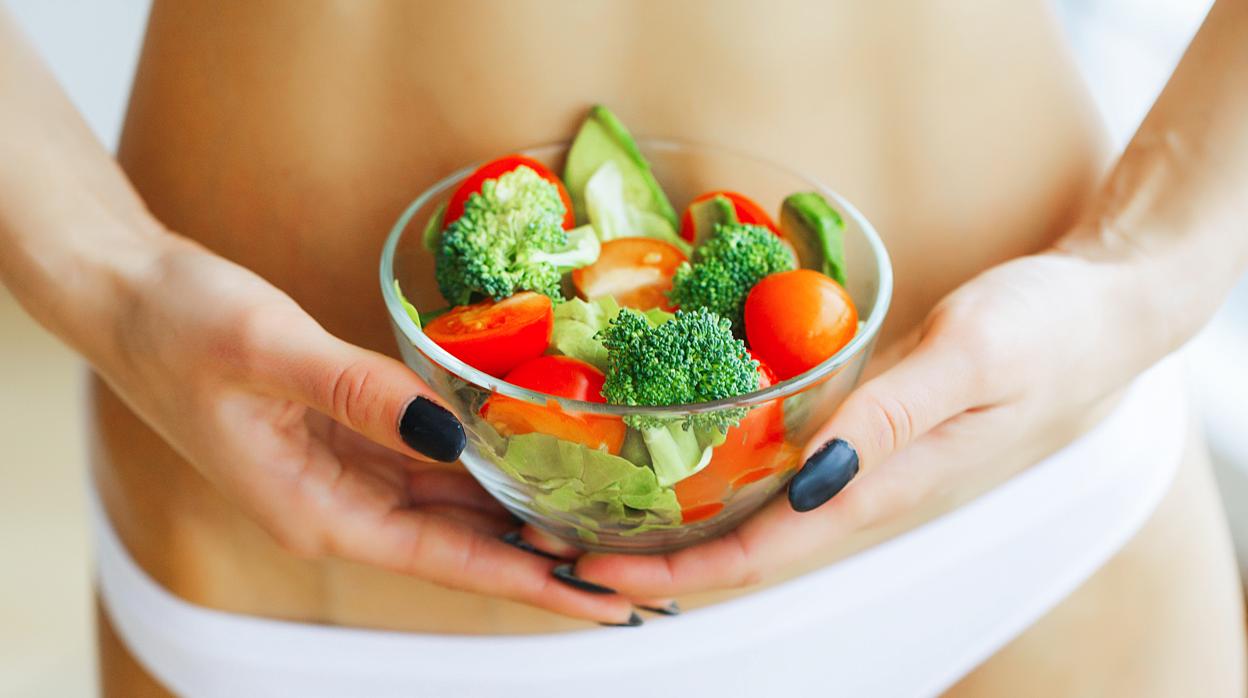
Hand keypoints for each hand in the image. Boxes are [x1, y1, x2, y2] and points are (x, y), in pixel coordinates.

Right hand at [98, 233, 639, 623]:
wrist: (128, 296)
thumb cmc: (181, 326)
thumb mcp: (270, 351)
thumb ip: (360, 393)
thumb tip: (452, 432)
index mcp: (314, 510)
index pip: (441, 559)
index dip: (523, 579)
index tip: (592, 598)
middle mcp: (332, 507)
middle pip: (455, 547)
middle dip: (537, 563)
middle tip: (624, 572)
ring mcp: (338, 475)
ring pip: (445, 510)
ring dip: (513, 520)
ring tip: (593, 528)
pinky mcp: (343, 440)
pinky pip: (424, 467)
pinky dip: (476, 472)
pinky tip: (522, 465)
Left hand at [546, 250, 1157, 597]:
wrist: (1101, 314)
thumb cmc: (1048, 333)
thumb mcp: (971, 360)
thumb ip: (890, 421)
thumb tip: (806, 486)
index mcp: (881, 486)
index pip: (761, 553)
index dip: (676, 572)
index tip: (596, 569)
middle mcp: (859, 486)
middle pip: (742, 546)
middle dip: (654, 557)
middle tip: (564, 541)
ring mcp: (858, 461)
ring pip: (753, 513)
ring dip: (675, 522)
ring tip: (595, 509)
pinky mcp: (859, 427)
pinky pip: (775, 466)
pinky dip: (715, 472)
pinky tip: (675, 454)